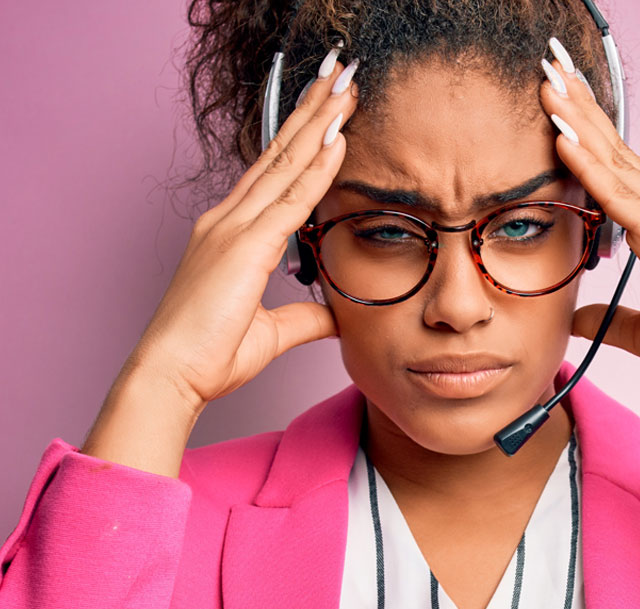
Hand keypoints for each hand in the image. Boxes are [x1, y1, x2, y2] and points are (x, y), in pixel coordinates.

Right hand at [127, 56, 359, 414]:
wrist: (171, 375)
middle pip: (279, 154)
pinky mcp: (244, 245)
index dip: (301, 139)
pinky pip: (291, 197)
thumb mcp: (271, 332)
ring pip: (286, 163)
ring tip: (345, 87)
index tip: (327, 112)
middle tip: (339, 77)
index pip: (273, 174)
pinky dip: (316, 166)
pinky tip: (337, 138)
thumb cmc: (207, 356)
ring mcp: (233, 228)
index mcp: (229, 234)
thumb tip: (334, 315)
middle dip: (312, 113)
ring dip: (319, 122)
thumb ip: (304, 317)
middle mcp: (228, 220)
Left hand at [539, 38, 639, 409]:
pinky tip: (565, 140)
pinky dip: (591, 167)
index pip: (619, 170)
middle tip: (550, 70)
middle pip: (618, 151)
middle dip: (582, 109)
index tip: (559, 105)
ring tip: (548, 85)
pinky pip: (622, 196)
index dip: (589, 135)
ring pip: (618, 162)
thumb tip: (576, 314)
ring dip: (580, 123)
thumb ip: (607, 314)